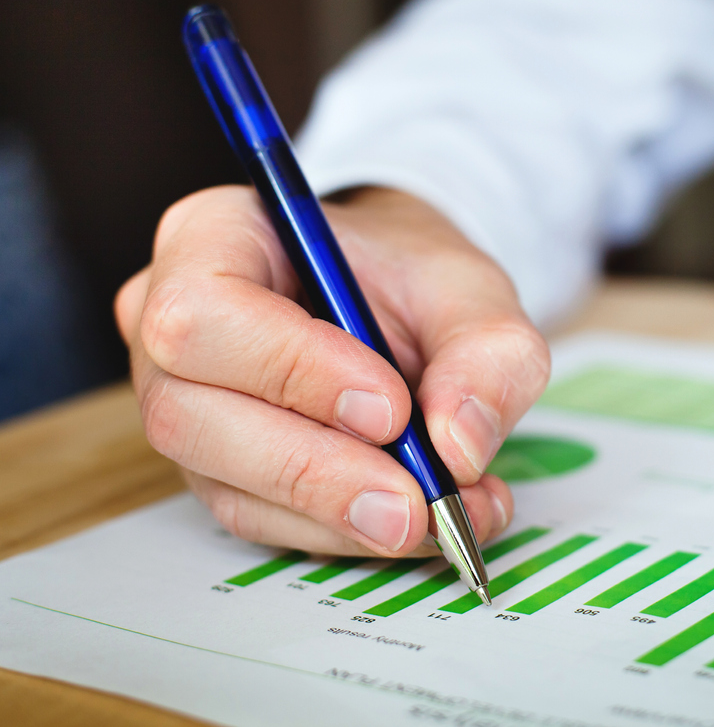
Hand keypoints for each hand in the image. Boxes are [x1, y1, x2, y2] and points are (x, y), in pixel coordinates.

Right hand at [115, 185, 549, 556]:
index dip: (292, 369)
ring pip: (227, 485)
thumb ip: (486, 352)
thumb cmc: (414, 278)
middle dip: (315, 469)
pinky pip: (264, 521)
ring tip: (441, 514)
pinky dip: (348, 533)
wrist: (400, 307)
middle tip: (416, 501)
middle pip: (193, 414)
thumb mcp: (472, 290)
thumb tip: (460, 445)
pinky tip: (422, 523)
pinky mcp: (218, 471)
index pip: (205, 310)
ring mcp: (184, 405)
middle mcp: (169, 325)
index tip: (390, 409)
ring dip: (340, 515)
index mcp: (212, 237)